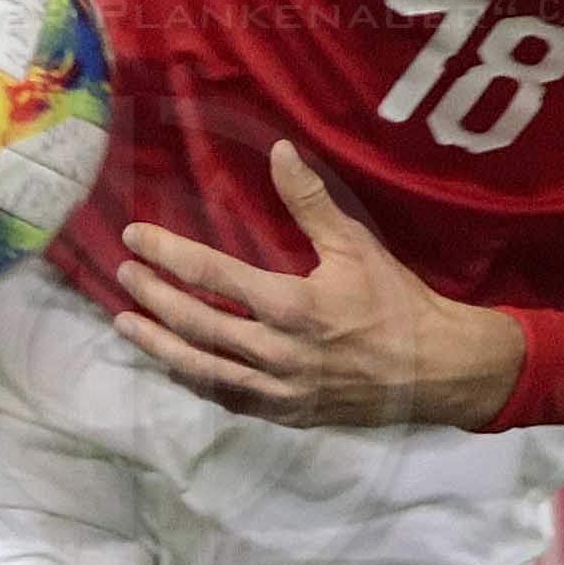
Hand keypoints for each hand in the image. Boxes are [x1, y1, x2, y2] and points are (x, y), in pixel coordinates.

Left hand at [114, 139, 527, 429]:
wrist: (439, 371)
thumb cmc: (399, 303)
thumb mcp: (358, 245)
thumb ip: (311, 201)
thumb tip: (279, 151)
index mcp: (291, 306)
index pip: (211, 276)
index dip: (167, 255)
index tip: (135, 238)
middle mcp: (276, 352)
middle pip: (195, 324)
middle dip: (153, 297)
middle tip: (123, 276)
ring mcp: (279, 389)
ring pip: (202, 368)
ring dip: (159, 345)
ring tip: (126, 324)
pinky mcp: (288, 413)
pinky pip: (229, 399)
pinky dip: (196, 381)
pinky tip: (176, 367)